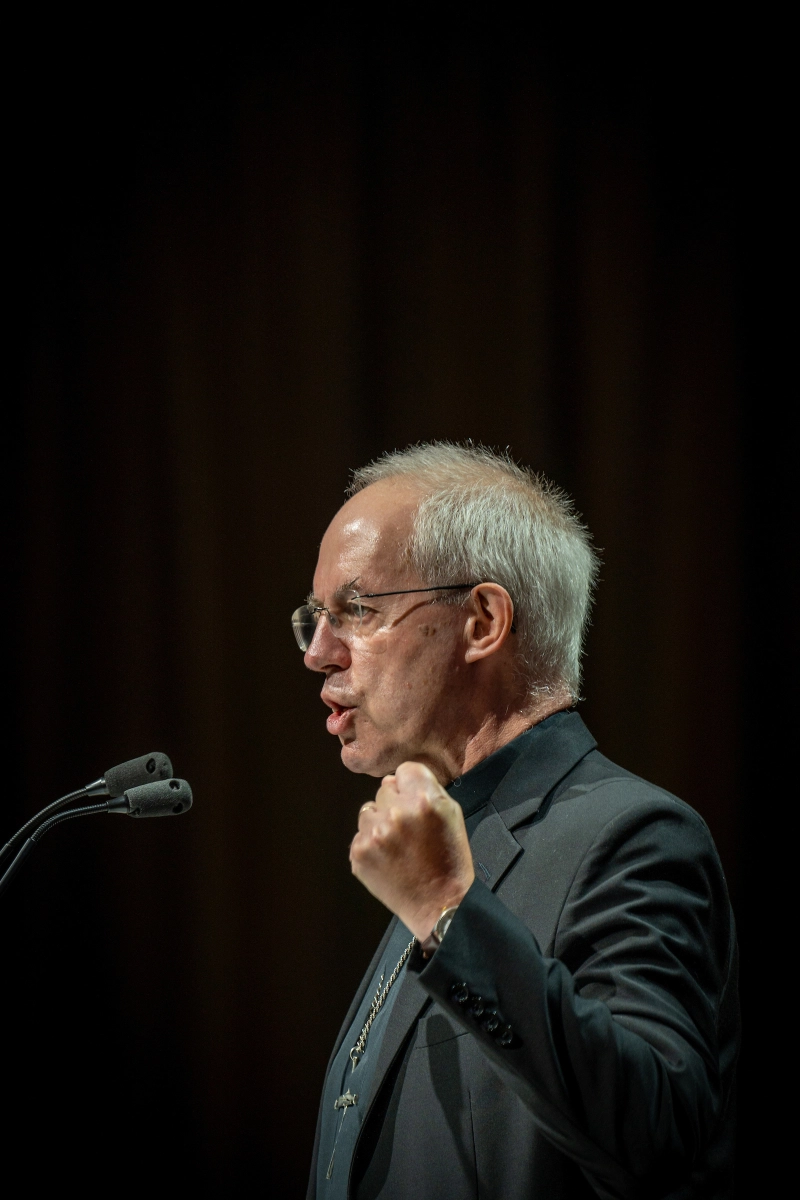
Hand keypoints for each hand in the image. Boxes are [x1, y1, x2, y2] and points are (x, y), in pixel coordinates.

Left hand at [350, 761, 474, 940]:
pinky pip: (360, 834)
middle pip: (384, 789)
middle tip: (410, 830)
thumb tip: (393, 779)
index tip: (415, 802)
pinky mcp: (359, 852)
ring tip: (397, 845)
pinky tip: (388, 858)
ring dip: (379, 823)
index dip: (411, 786)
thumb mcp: (452, 814)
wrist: (439, 904)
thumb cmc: (449, 859)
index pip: (404, 770)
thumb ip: (426, 789)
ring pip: (368, 810)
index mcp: (424, 799)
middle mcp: (397, 813)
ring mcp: (375, 834)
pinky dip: (371, 844)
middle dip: (395, 804)